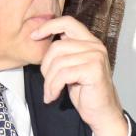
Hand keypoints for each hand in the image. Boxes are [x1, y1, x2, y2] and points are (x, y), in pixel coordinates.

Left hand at [34, 16, 127, 135]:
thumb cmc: (85, 91)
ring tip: (50, 92)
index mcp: (89, 41)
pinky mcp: (94, 70)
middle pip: (57, 46)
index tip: (34, 36)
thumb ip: (63, 52)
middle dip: (45, 66)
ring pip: (58, 62)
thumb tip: (40, 37)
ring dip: (49, 81)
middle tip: (47, 82)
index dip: (48, 26)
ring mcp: (96, 57)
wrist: (101, 113)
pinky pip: (63, 74)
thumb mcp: (71, 66)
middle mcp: (95, 46)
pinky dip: (54, 87)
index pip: (67, 22)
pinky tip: (54, 96)